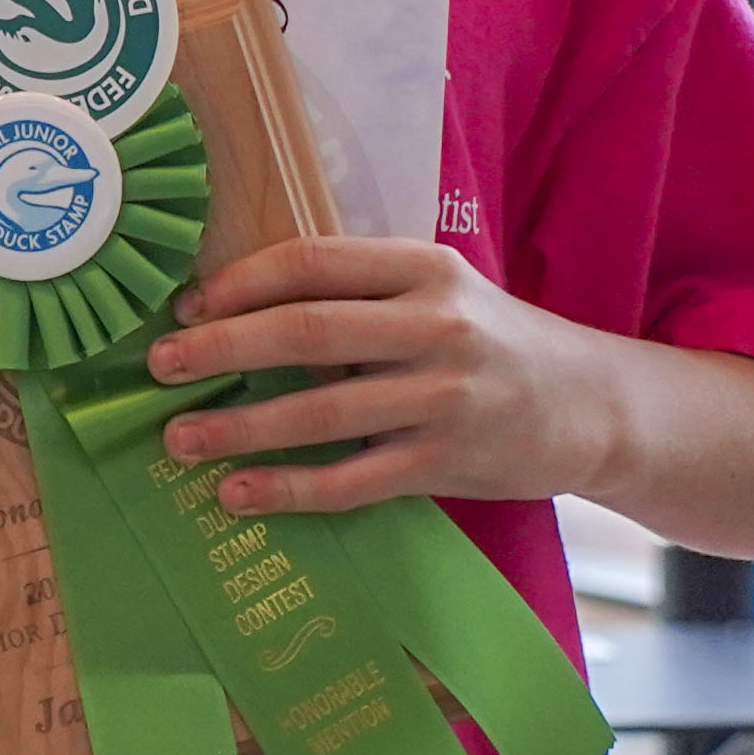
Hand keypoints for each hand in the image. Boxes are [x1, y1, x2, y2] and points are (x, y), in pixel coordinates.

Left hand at [141, 235, 623, 516]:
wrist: (594, 404)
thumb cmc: (492, 342)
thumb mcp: (437, 292)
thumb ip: (358, 295)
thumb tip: (237, 311)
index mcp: (422, 268)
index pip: (312, 262)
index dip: (239, 283)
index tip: (186, 307)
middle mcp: (435, 326)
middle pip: (307, 332)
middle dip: (221, 349)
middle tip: (159, 366)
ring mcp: (443, 398)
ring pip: (323, 412)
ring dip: (241, 426)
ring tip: (179, 438)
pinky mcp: (448, 462)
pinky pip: (353, 480)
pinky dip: (290, 489)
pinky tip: (239, 492)